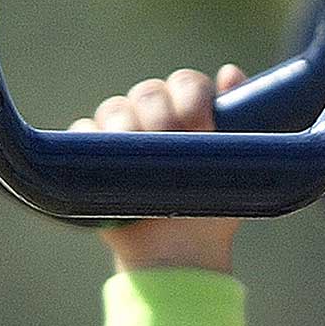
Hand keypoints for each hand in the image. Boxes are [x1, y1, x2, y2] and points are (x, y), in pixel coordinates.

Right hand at [72, 65, 247, 274]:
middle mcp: (154, 117)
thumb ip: (242, 117)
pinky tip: (106, 154)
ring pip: (114, 108)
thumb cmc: (212, 208)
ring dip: (124, 123)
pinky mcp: (94, 156)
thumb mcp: (237, 166)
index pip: (186, 83)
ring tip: (137, 149)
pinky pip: (82, 132)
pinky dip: (90, 137)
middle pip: (148, 92)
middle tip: (169, 137)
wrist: (180, 253)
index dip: (191, 94)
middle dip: (159, 111)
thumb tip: (230, 72)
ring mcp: (122, 135)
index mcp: (189, 112)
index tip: (201, 121)